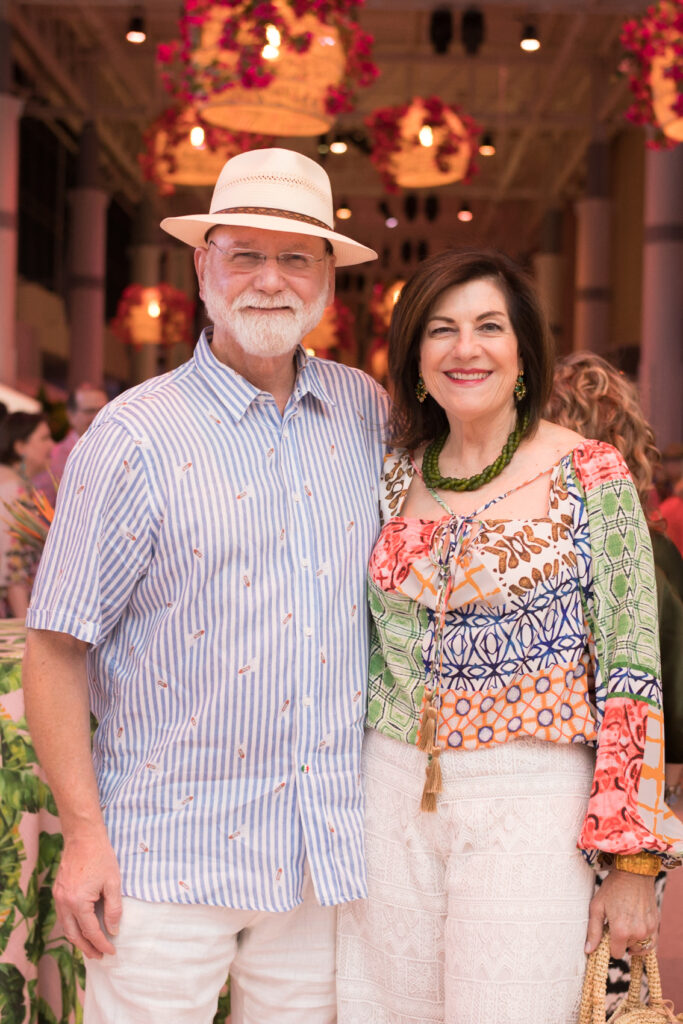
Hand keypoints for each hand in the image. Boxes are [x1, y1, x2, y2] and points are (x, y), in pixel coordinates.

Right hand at [54, 832, 121, 958]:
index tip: (112, 952)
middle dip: (87, 948)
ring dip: (78, 939)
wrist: (83, 837)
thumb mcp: (113, 882)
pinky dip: (72, 926)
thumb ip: (114, 909)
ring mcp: (58, 897)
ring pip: (66, 927)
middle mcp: (64, 903)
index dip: (102, 944)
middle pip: (74, 935)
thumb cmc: (101, 857)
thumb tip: (113, 930)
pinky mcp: (58, 891)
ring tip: (91, 947)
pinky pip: (63, 916)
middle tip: (100, 956)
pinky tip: (82, 928)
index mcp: (78, 902)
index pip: (91, 932)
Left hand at [585, 867, 657, 958]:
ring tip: (626, 921)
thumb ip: (593, 931)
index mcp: (621, 931)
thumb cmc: (612, 888)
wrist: (633, 872)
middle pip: (627, 949)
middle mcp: (637, 933)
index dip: (609, 944)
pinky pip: (650, 942)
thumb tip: (589, 951)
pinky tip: (636, 929)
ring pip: (638, 946)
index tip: (607, 932)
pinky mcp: (655, 924)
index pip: (615, 953)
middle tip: (616, 922)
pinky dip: (643, 940)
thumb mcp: (597, 907)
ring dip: (632, 939)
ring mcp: (648, 929)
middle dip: (620, 940)